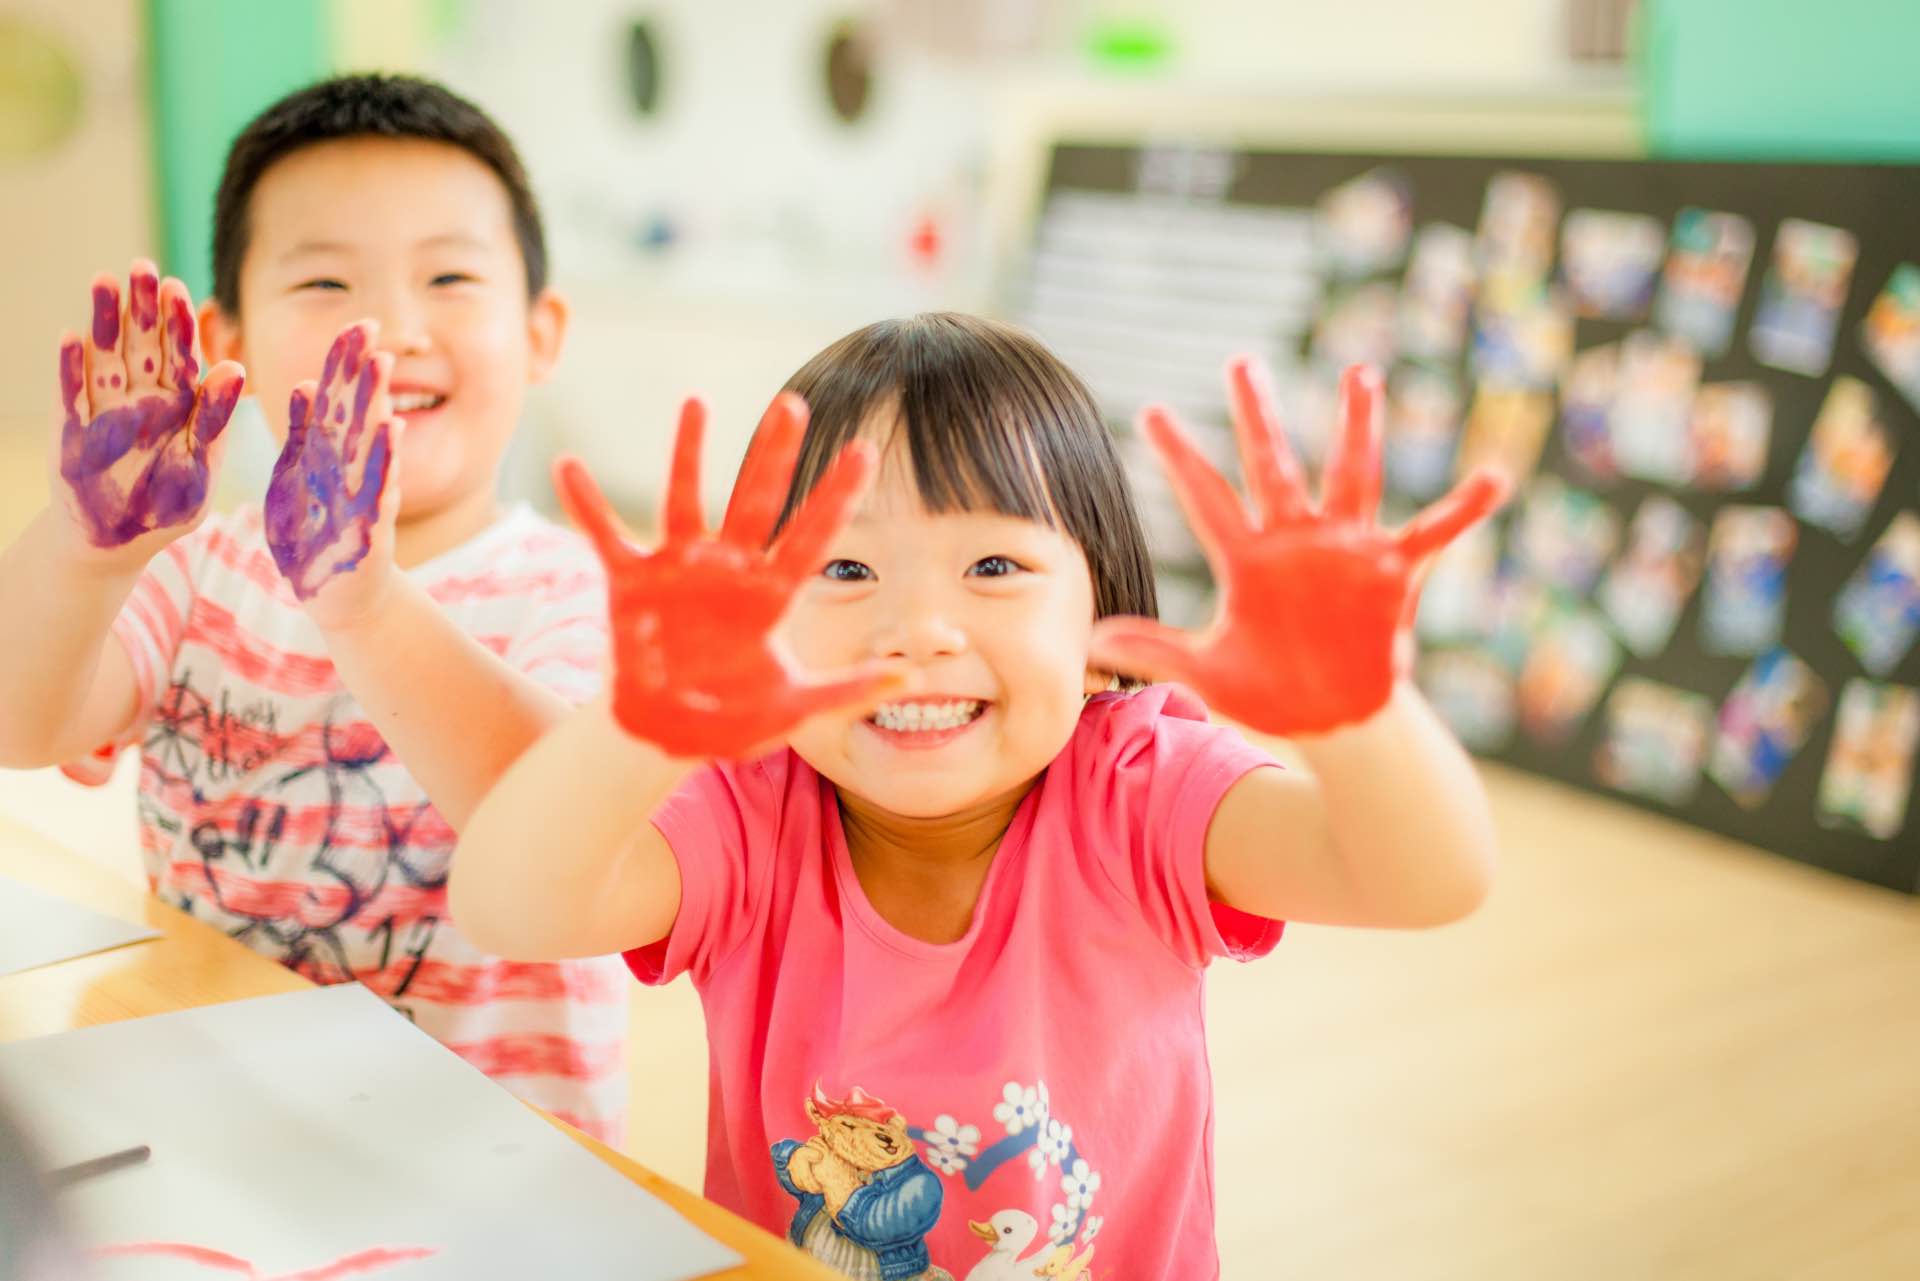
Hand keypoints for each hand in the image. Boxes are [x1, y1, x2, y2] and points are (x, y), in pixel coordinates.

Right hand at [53, 261, 243, 563]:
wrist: (118, 543)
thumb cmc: (168, 507)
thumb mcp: (201, 466)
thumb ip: (216, 420)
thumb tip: (234, 367)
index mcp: (181, 405)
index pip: (182, 355)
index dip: (180, 322)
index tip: (180, 288)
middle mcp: (142, 400)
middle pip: (143, 345)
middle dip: (143, 306)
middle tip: (142, 266)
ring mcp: (105, 412)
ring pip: (106, 357)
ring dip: (105, 321)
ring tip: (105, 281)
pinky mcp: (73, 433)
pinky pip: (73, 395)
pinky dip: (72, 368)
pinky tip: (72, 336)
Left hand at [264, 321, 400, 614]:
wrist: (339, 598)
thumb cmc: (315, 538)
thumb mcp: (298, 478)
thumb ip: (303, 434)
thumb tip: (306, 386)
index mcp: (326, 457)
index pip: (336, 400)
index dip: (344, 363)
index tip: (357, 324)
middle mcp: (349, 471)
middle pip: (354, 412)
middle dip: (360, 370)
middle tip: (369, 326)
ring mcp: (361, 498)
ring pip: (367, 444)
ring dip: (374, 402)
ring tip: (380, 364)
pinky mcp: (368, 529)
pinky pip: (375, 490)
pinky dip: (383, 461)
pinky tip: (392, 431)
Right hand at [555, 393, 907, 759]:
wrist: (667, 735)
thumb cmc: (732, 718)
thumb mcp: (796, 707)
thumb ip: (850, 688)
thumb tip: (912, 674)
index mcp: (770, 597)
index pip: (813, 536)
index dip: (837, 496)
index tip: (865, 450)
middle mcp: (728, 571)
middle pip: (756, 501)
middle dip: (774, 454)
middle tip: (793, 404)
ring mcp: (679, 571)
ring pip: (687, 500)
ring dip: (690, 454)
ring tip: (698, 403)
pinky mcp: (632, 585)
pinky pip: (606, 538)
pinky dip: (587, 505)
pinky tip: (568, 466)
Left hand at [1089, 361, 1508, 736]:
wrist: (1335, 721)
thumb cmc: (1273, 693)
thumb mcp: (1207, 673)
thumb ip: (1155, 650)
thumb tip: (1090, 642)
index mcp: (1248, 561)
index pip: (1205, 497)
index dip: (1178, 456)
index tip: (1151, 411)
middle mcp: (1296, 543)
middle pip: (1272, 466)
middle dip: (1256, 416)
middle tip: (1240, 361)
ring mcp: (1346, 552)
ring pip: (1351, 476)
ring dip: (1356, 428)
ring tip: (1359, 375)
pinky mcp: (1391, 575)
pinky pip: (1434, 534)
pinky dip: (1464, 508)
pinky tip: (1495, 477)